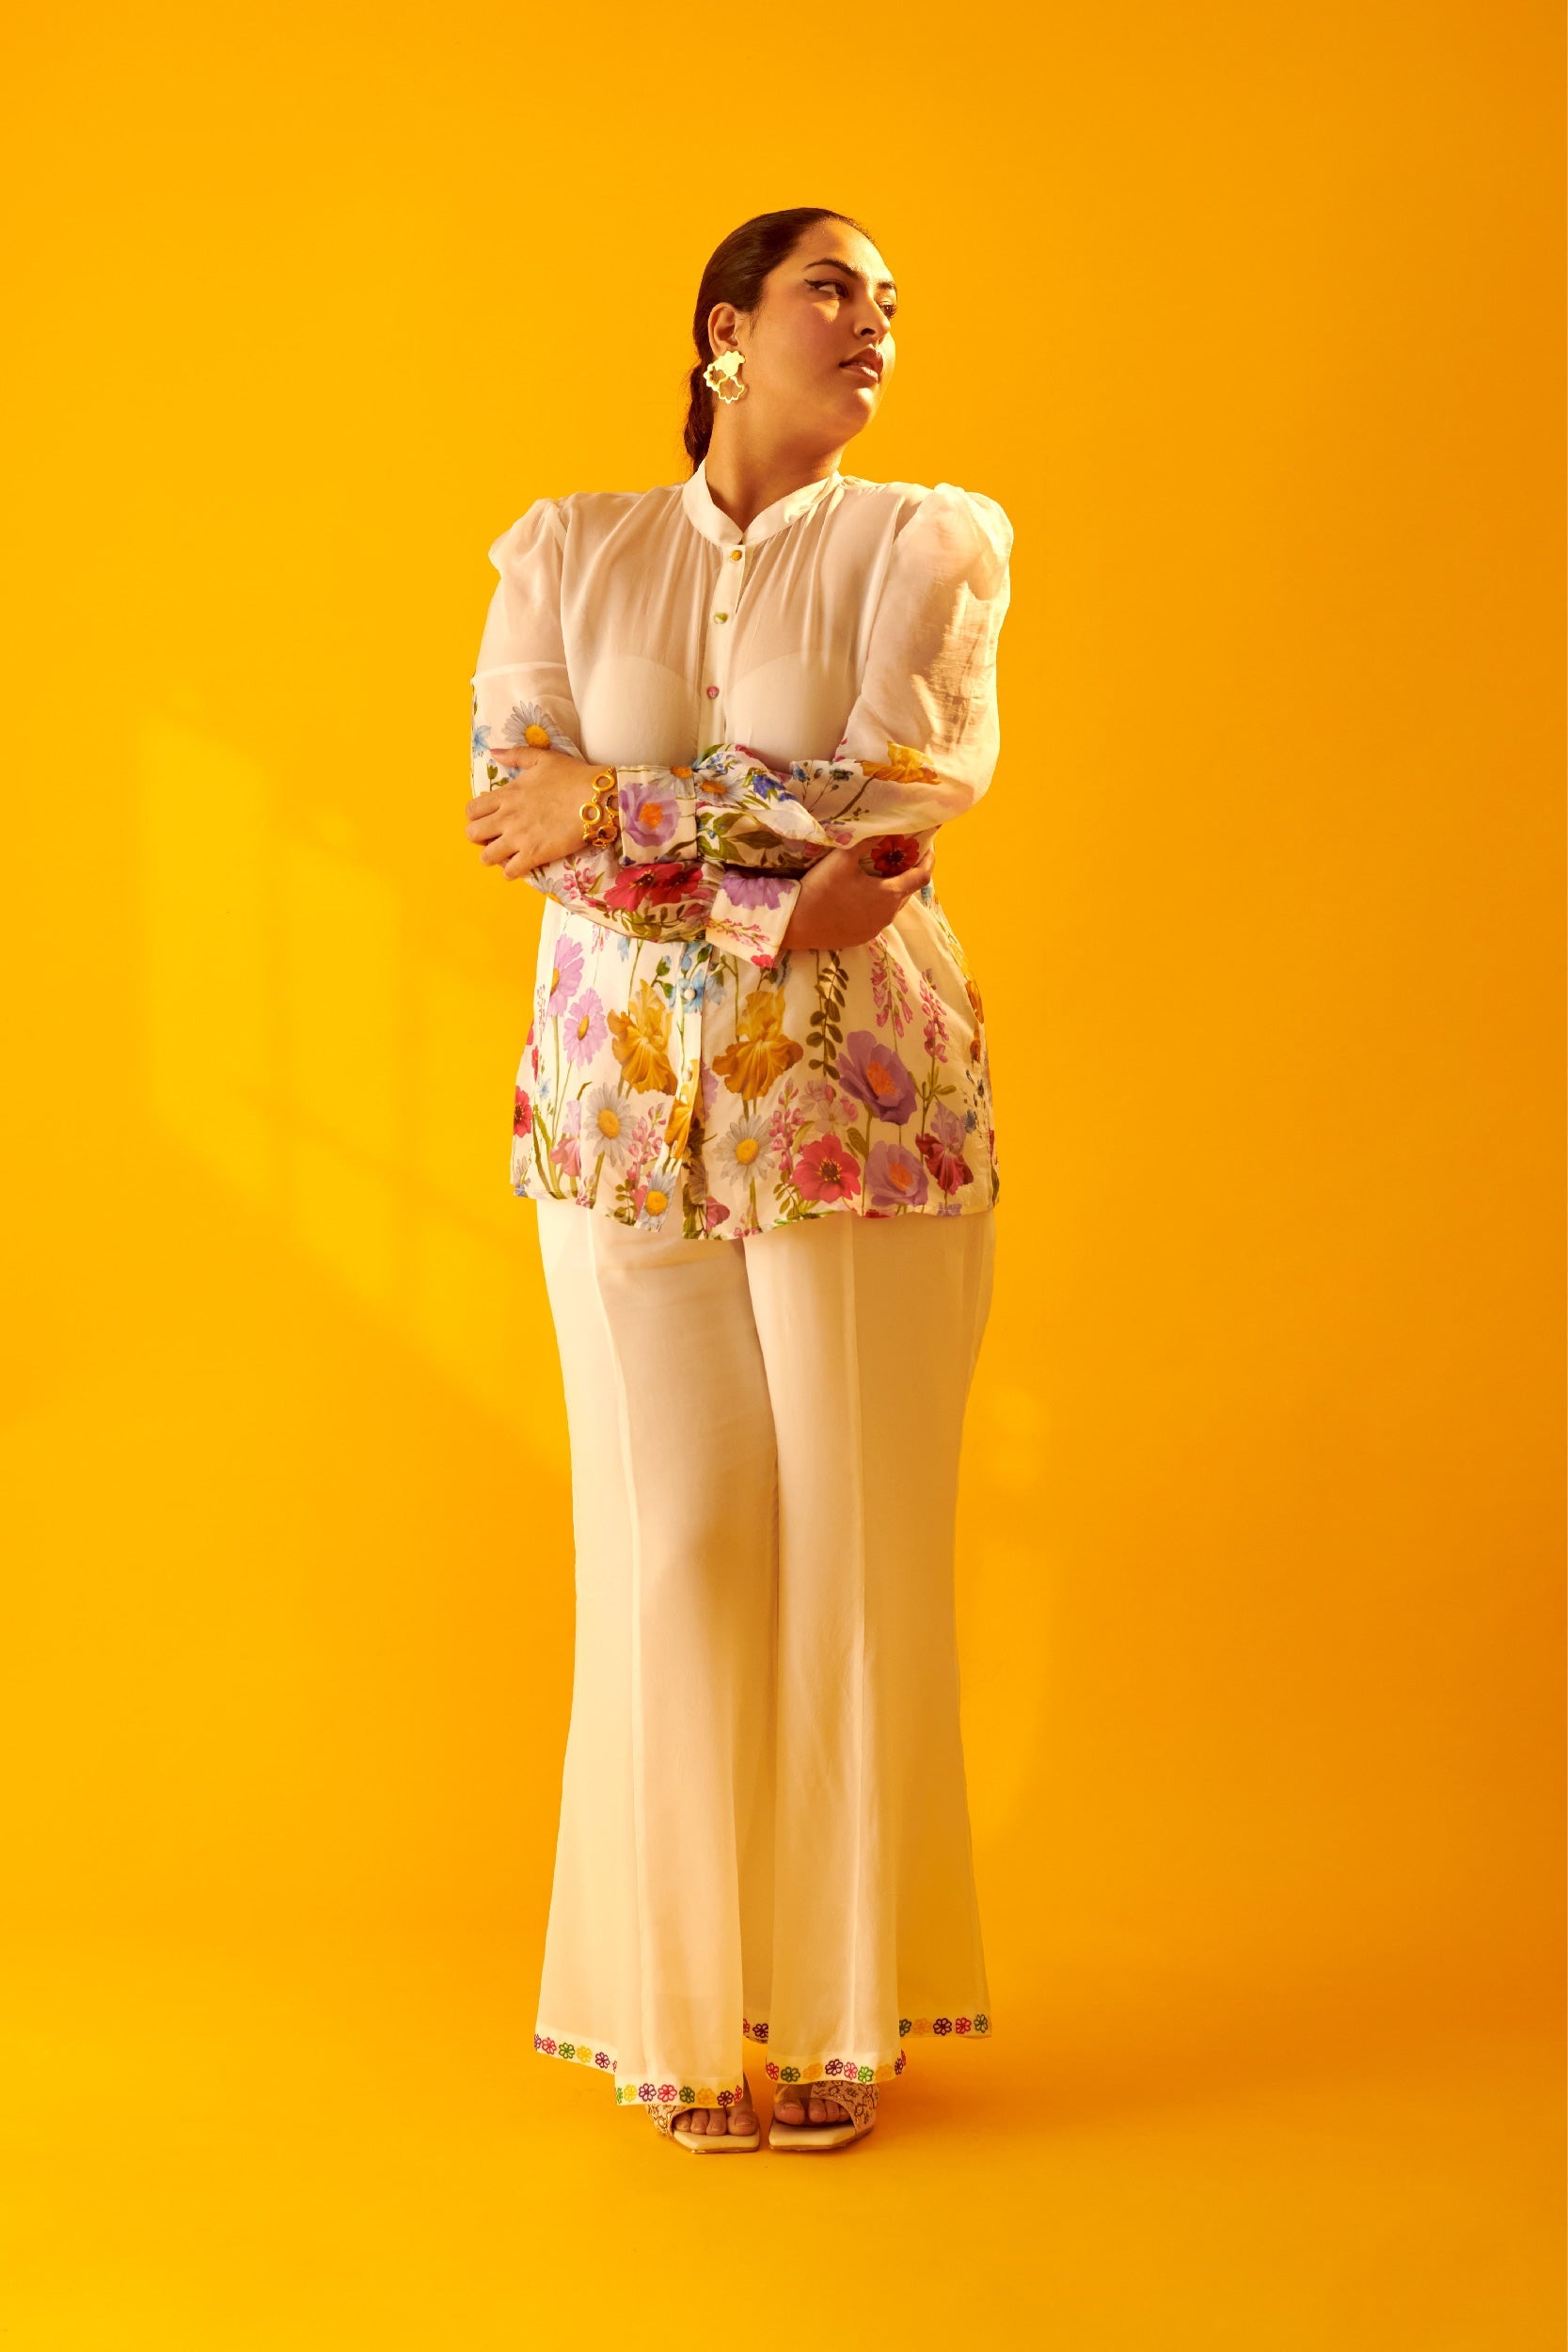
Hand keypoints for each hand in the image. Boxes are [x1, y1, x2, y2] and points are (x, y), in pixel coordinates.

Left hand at [466, 745, 606, 876]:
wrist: (596, 799)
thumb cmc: (572, 776)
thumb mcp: (542, 757)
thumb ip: (515, 754)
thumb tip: (493, 752)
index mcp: (507, 794)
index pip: (472, 810)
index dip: (475, 817)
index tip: (488, 819)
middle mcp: (507, 817)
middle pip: (472, 834)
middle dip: (478, 838)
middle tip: (493, 838)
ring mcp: (519, 838)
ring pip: (486, 857)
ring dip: (492, 858)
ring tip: (505, 855)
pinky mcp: (534, 855)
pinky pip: (509, 872)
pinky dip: (511, 872)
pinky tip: (520, 866)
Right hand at [780, 838, 935, 951]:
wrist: (795, 924)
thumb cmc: (821, 889)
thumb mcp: (843, 858)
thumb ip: (866, 840)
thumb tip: (884, 825)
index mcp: (889, 895)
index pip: (922, 876)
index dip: (929, 860)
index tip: (928, 846)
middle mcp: (887, 915)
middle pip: (907, 891)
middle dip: (907, 872)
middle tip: (898, 854)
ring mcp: (874, 929)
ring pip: (892, 905)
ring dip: (891, 888)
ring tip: (878, 872)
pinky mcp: (861, 938)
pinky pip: (877, 917)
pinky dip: (877, 903)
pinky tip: (860, 894)